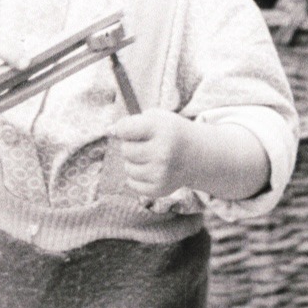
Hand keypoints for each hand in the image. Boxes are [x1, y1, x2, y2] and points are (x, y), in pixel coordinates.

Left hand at [111, 112, 272, 202]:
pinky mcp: (160, 189)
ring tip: (150, 157)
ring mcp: (162, 173)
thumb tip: (109, 131)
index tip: (126, 129)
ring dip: (134, 162)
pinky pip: (132, 183)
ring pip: (128, 168)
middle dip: (131, 145)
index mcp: (163, 130)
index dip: (122, 129)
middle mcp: (163, 153)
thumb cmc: (171, 133)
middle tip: (145, 144)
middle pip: (126, 150)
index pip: (124, 129)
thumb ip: (132, 121)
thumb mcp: (157, 118)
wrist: (197, 155)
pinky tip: (151, 170)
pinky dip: (137, 177)